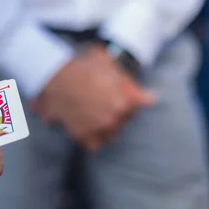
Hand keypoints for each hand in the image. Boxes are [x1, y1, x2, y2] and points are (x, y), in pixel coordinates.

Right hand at [34, 43, 155, 150]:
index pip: (140, 105)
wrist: (56, 76)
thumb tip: (152, 99)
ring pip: (111, 135)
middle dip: (118, 114)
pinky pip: (95, 145)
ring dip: (107, 128)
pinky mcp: (84, 135)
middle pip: (125, 121)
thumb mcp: (108, 63)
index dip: (132, 100)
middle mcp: (117, 116)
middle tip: (104, 103)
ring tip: (96, 116)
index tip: (128, 98)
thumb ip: (129, 81)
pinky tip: (87, 129)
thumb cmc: (82, 66)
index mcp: (128, 99)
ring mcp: (100, 127)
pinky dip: (92, 139)